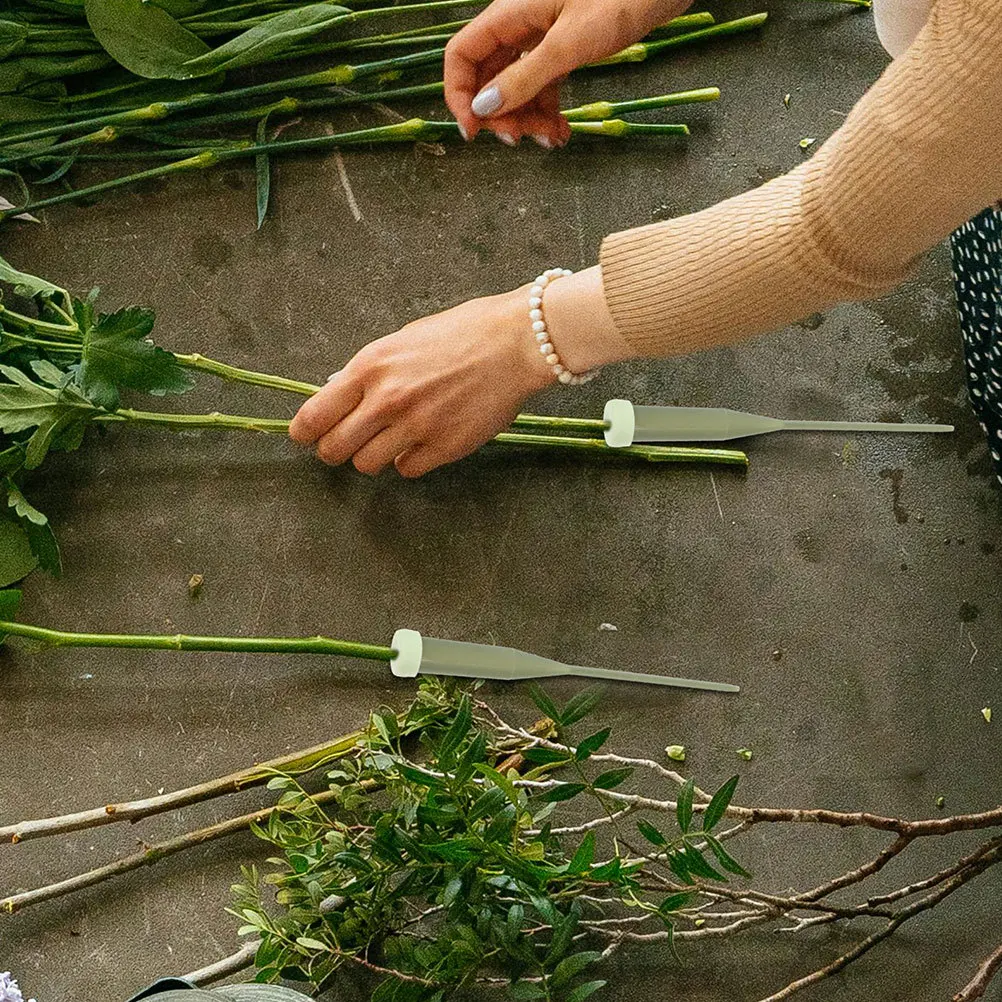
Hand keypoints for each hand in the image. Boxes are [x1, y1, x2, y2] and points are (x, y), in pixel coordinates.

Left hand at [289, 288, 549, 477]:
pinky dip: (409, 461)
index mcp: (370, 367)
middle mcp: (386, 400)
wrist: (514, 344)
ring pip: (367, 465)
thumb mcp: (401, 341)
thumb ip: (368, 371)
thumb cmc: (460, 334)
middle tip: (345, 445)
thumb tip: (339, 393)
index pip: (315, 415)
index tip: (305, 436)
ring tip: (390, 439)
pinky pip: (407, 469)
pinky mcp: (442, 448)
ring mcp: (414, 427)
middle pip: (335, 449)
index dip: (305, 432)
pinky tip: (423, 441)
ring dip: (373, 456)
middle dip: (335, 450)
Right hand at [445, 0, 689, 146]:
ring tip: (552, 140)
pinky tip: (561, 133)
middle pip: (488, 77)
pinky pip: (543, 85)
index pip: (462, 56)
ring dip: (527, 119)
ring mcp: (542, 36)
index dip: (460, 96)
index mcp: (510, 13)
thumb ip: (525, 77)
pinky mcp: (564, 47)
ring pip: (516, 86)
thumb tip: (485, 109)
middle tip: (522, 140)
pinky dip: (548, 111)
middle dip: (501, 114)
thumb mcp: (569, 44)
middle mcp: (519, 24)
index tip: (475, 132)